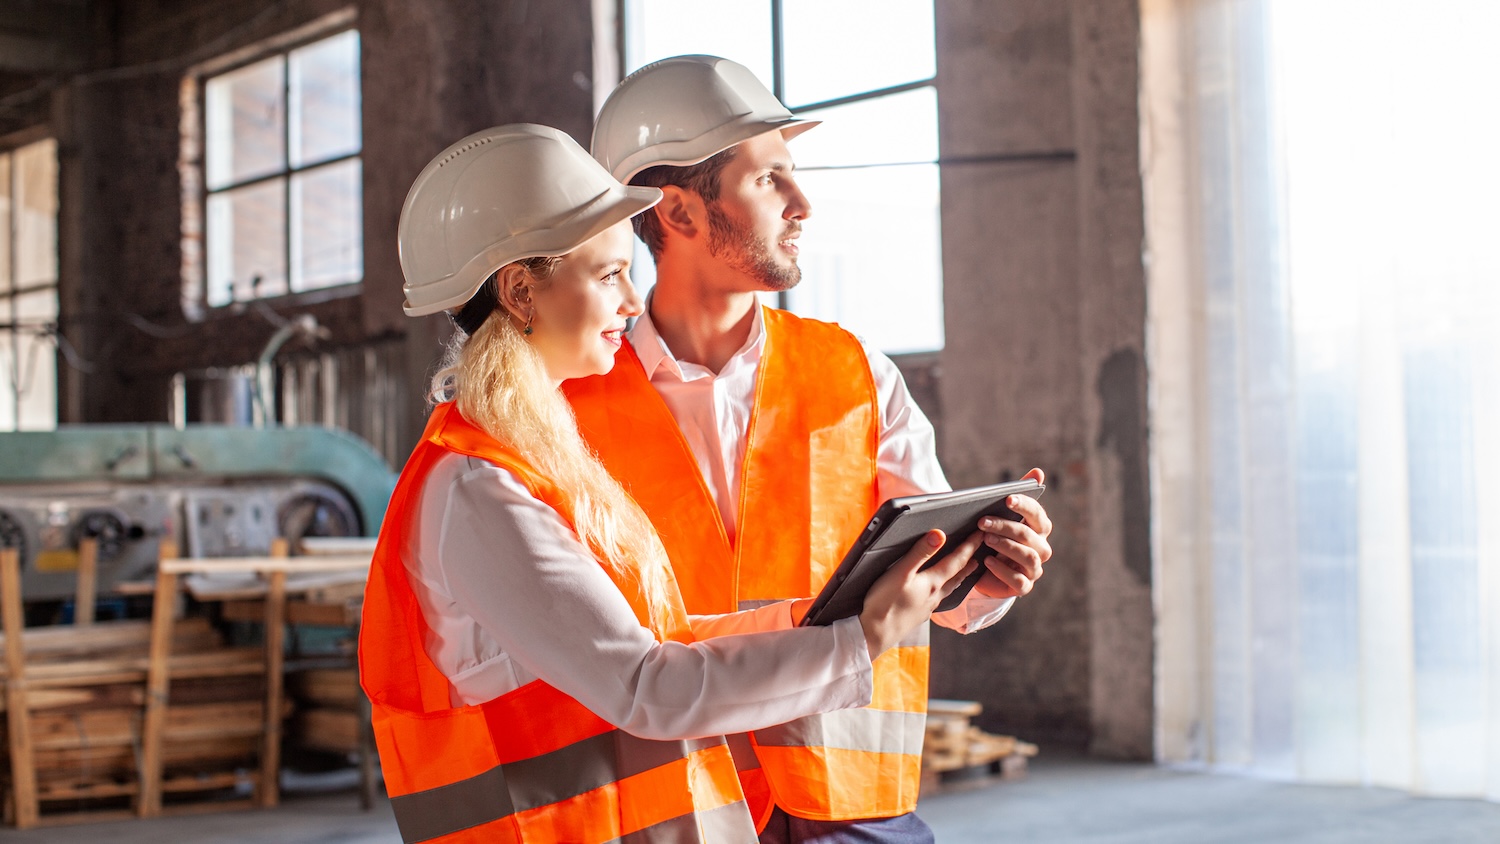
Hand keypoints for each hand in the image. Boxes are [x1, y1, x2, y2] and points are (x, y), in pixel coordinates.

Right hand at [858, 529, 983, 658]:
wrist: (875, 634)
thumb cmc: (885, 603)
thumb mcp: (901, 572)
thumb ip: (920, 553)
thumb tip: (939, 535)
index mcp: (932, 582)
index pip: (957, 561)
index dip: (969, 546)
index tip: (980, 535)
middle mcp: (934, 595)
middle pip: (957, 576)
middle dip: (968, 562)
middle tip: (979, 553)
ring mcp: (927, 607)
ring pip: (949, 588)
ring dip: (959, 577)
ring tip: (965, 572)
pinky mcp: (919, 615)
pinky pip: (938, 599)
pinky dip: (944, 590)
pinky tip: (938, 592)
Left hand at [972, 467, 1053, 599]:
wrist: (984, 570)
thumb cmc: (995, 536)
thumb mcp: (1000, 516)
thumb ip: (1018, 495)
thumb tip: (1038, 472)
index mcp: (1039, 528)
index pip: (1037, 514)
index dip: (1024, 506)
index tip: (1007, 499)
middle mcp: (1041, 547)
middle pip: (1028, 535)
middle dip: (1005, 526)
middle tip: (982, 521)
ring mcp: (1034, 568)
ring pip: (1027, 556)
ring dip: (1005, 546)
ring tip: (985, 539)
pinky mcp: (1024, 586)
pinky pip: (1018, 580)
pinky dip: (1002, 570)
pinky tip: (987, 561)